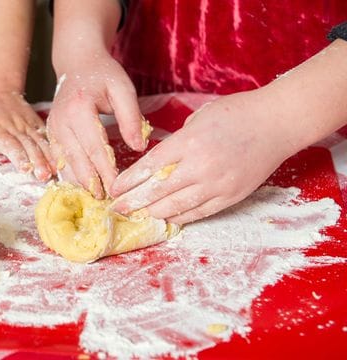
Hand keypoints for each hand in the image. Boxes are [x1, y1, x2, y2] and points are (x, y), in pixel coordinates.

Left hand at [0, 91, 54, 180]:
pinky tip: (60, 159)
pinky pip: (46, 135)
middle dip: (38, 162)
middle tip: (44, 176)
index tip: (26, 169)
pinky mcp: (36, 124)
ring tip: (55, 171)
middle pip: (29, 146)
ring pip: (40, 142)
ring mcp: (28, 126)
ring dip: (49, 157)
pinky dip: (54, 147)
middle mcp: (16, 128)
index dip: (19, 157)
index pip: (11, 145)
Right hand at [47, 51, 146, 198]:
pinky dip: (70, 174)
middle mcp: (61, 121)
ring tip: (95, 198)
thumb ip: (130, 117)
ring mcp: (53, 128)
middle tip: (106, 201)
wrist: (77, 62)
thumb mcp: (123, 89)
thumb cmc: (103, 74)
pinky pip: (59, 159)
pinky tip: (82, 185)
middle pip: (77, 159)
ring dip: (79, 182)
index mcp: (79, 109)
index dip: (106, 170)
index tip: (117, 188)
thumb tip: (139, 147)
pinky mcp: (51, 134)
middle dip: (92, 182)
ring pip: (65, 163)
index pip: (95, 147)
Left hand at [110, 90, 298, 223]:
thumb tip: (160, 161)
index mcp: (189, 142)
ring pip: (177, 206)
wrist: (277, 123)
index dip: (129, 181)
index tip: (114, 189)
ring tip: (138, 216)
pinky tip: (166, 218)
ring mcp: (217, 184)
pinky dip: (180, 217)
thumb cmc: (237, 113)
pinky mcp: (231, 196)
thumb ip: (178, 141)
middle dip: (134, 202)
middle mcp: (200, 166)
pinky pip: (200, 212)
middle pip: (158, 191)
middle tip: (117, 209)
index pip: (149, 167)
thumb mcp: (199, 118)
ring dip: (154, 212)